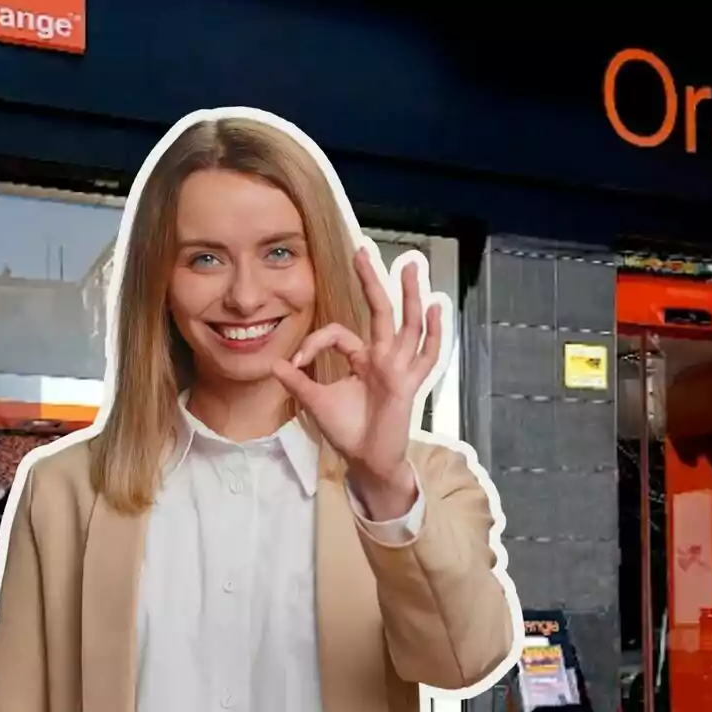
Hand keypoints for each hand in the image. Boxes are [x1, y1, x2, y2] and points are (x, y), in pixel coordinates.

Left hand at [272, 247, 441, 517]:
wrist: (367, 460)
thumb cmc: (348, 432)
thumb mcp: (317, 402)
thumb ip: (299, 382)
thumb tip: (275, 364)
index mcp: (361, 360)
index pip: (339, 334)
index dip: (315, 341)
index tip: (296, 361)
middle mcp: (382, 357)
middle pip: (380, 312)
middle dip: (371, 281)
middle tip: (362, 250)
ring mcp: (398, 367)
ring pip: (407, 324)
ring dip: (408, 295)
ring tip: (410, 266)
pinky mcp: (408, 383)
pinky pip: (425, 355)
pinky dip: (432, 333)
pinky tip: (436, 309)